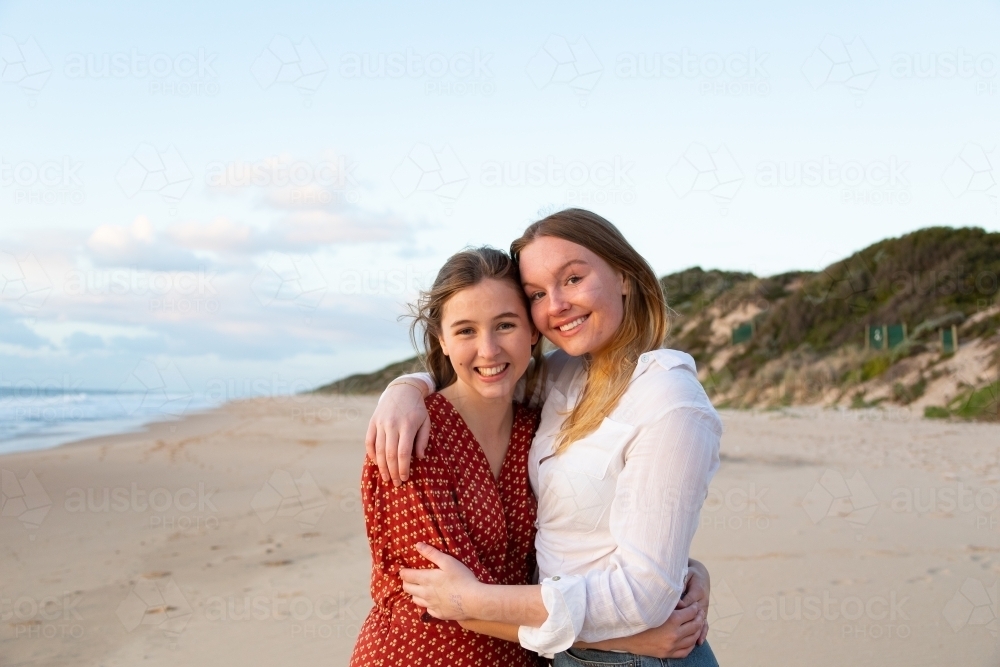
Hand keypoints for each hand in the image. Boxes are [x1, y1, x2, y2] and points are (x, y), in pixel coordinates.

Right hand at [364, 383, 430, 485]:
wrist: (402, 389)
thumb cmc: (417, 408)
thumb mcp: (425, 422)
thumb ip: (423, 440)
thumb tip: (419, 458)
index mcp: (407, 426)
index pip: (403, 452)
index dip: (403, 468)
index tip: (405, 478)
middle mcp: (392, 425)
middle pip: (390, 454)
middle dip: (393, 471)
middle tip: (396, 483)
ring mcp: (381, 423)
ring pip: (379, 450)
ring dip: (382, 466)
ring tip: (386, 478)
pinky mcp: (373, 422)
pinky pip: (369, 441)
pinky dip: (372, 453)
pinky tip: (376, 462)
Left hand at [400, 543, 480, 619]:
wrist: (474, 601)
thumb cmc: (462, 578)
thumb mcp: (448, 562)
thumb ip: (432, 553)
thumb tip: (418, 545)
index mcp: (426, 579)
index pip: (406, 576)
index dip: (403, 572)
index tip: (404, 570)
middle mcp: (425, 593)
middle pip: (407, 588)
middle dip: (406, 582)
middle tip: (410, 578)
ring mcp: (431, 605)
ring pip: (415, 600)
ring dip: (415, 593)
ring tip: (420, 589)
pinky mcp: (438, 614)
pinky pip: (427, 609)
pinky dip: (427, 604)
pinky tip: (433, 601)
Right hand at [585, 604, 703, 658]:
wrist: (625, 635)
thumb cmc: (639, 616)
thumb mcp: (654, 606)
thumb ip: (667, 600)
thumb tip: (679, 591)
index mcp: (672, 620)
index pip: (691, 613)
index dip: (695, 607)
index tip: (695, 604)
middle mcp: (674, 634)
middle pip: (695, 625)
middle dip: (699, 618)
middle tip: (699, 613)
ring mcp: (671, 646)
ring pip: (693, 638)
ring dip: (697, 630)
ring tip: (697, 624)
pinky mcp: (668, 654)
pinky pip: (686, 651)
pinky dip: (691, 644)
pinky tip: (690, 638)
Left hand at [676, 559, 710, 644]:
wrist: (701, 575)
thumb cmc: (690, 574)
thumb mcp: (685, 575)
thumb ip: (679, 585)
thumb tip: (673, 594)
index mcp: (698, 591)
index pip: (686, 603)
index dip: (677, 607)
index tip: (667, 611)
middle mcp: (702, 602)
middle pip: (694, 615)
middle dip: (685, 623)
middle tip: (673, 631)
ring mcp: (704, 609)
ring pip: (701, 622)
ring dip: (695, 631)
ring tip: (689, 641)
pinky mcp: (704, 613)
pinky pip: (704, 624)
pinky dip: (702, 633)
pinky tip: (699, 642)